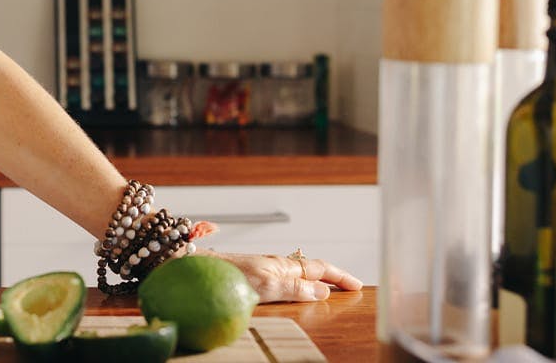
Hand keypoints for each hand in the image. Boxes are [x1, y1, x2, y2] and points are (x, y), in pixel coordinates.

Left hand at [204, 249, 362, 301]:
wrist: (198, 267)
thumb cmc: (228, 276)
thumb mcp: (266, 285)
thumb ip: (294, 288)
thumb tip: (323, 291)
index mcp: (283, 265)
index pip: (319, 268)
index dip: (339, 277)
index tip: (357, 286)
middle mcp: (275, 265)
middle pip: (310, 269)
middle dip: (331, 277)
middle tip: (348, 287)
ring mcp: (264, 269)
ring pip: (297, 273)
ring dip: (315, 280)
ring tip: (328, 289)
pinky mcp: (253, 277)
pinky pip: (284, 280)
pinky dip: (297, 285)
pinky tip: (292, 291)